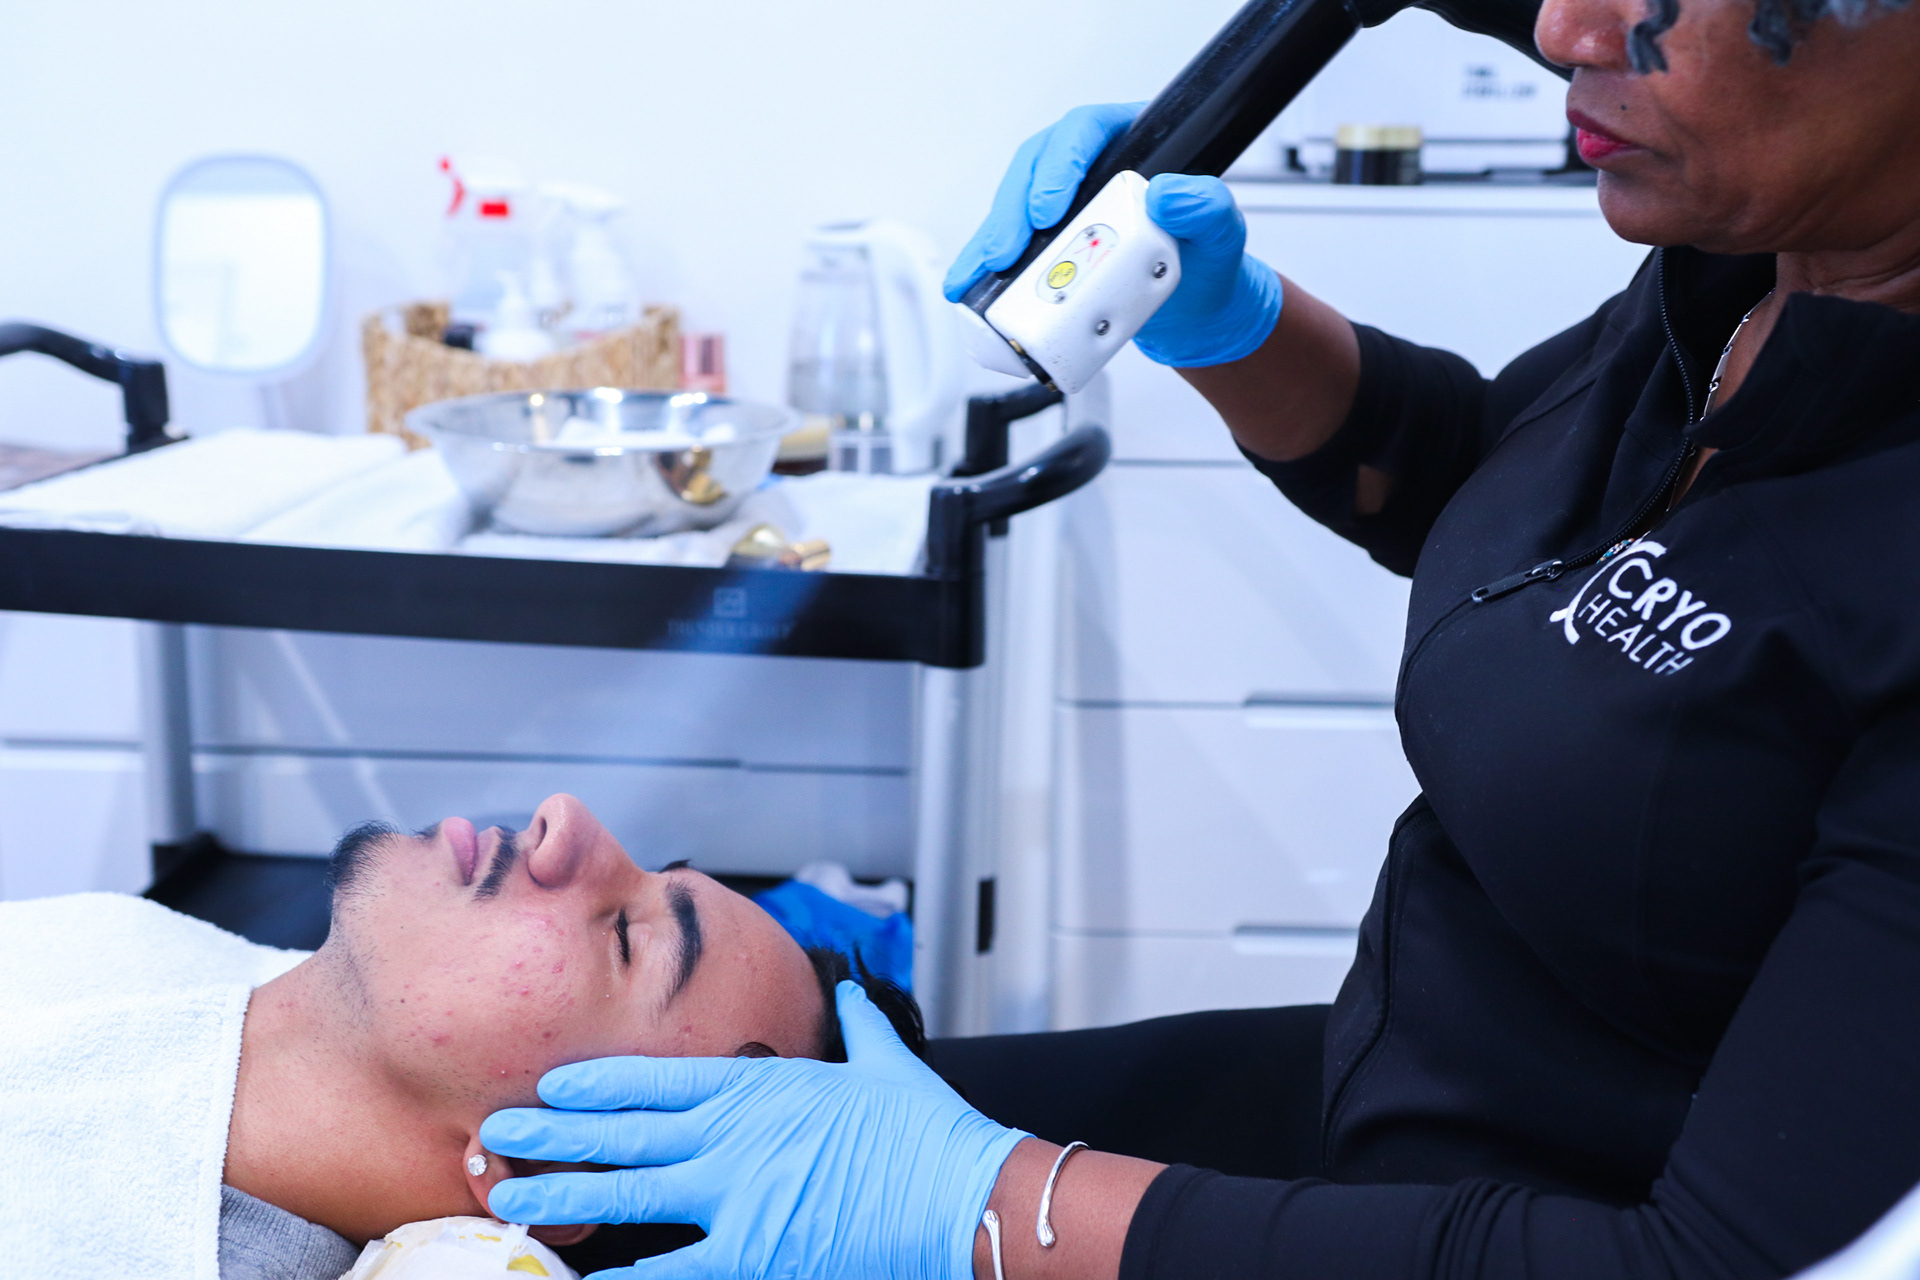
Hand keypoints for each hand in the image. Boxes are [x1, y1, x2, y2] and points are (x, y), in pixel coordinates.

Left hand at [480, 981, 1028, 1279]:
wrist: (962, 1193)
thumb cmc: (928, 1132)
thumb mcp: (887, 1064)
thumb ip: (858, 1027)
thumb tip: (851, 991)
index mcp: (761, 1086)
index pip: (658, 1080)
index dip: (597, 1083)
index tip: (551, 1082)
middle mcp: (736, 1135)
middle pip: (624, 1132)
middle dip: (554, 1132)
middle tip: (495, 1130)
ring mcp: (739, 1195)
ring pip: (628, 1194)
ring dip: (562, 1195)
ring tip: (505, 1197)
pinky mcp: (756, 1252)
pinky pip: (672, 1269)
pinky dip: (624, 1275)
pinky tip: (581, 1277)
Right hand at [943, 103, 1281, 368]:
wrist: (1198, 309)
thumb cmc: (1208, 261)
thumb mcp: (1222, 233)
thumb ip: (1208, 209)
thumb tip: (1168, 194)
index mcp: (1131, 145)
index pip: (1085, 131)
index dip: (1059, 163)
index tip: (1049, 208)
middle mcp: (1090, 170)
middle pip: (1035, 170)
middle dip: (1013, 212)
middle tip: (1007, 252)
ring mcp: (1065, 209)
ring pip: (1013, 208)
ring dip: (991, 240)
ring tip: (979, 273)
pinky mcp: (1047, 245)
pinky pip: (1009, 247)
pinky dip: (985, 268)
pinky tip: (967, 285)